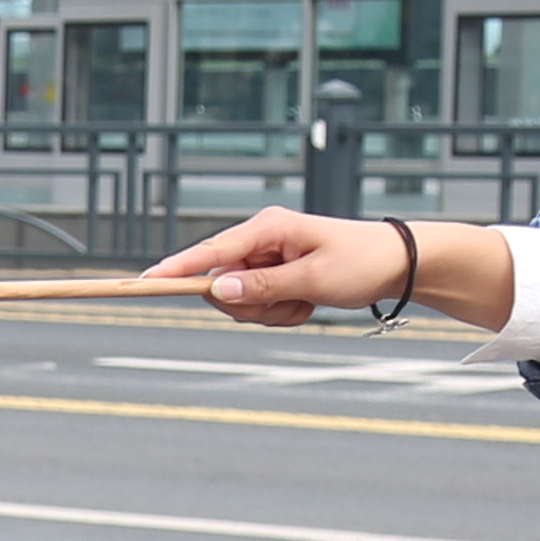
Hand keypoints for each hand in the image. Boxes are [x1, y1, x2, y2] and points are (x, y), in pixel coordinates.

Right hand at [142, 206, 494, 333]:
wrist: (395, 263)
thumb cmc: (360, 261)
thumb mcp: (313, 279)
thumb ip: (262, 285)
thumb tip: (216, 288)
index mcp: (266, 228)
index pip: (209, 251)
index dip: (175, 269)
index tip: (144, 281)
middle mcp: (258, 239)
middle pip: (221, 285)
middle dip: (252, 305)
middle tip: (292, 304)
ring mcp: (264, 258)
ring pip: (239, 301)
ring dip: (270, 312)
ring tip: (305, 302)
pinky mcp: (272, 274)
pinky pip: (257, 306)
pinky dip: (280, 313)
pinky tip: (306, 303)